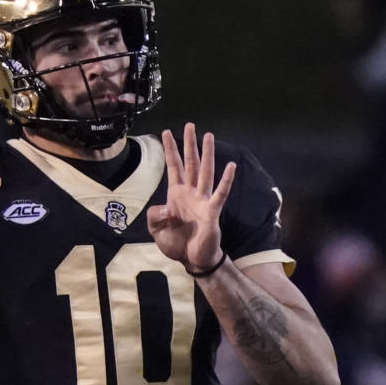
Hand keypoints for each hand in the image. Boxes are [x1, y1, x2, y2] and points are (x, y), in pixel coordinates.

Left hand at [147, 123, 235, 271]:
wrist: (191, 260)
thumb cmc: (176, 243)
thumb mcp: (156, 230)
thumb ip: (155, 216)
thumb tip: (164, 207)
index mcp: (176, 194)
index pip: (173, 166)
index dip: (169, 150)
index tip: (166, 132)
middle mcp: (191, 193)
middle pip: (190, 163)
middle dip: (189, 144)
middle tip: (190, 124)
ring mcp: (202, 200)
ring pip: (205, 172)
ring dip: (207, 154)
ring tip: (208, 136)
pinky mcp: (212, 211)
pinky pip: (220, 193)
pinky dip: (226, 180)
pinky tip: (230, 166)